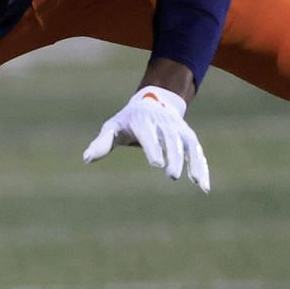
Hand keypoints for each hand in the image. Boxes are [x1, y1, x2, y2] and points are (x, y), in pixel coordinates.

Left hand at [81, 85, 210, 191]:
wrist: (153, 102)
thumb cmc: (128, 120)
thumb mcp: (112, 127)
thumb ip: (102, 143)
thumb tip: (86, 159)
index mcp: (143, 121)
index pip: (148, 134)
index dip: (153, 148)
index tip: (157, 164)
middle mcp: (164, 123)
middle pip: (171, 139)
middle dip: (173, 157)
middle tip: (172, 175)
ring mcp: (179, 129)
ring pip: (188, 145)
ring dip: (193, 163)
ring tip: (195, 183)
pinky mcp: (188, 136)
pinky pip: (197, 152)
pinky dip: (202, 167)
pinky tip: (203, 187)